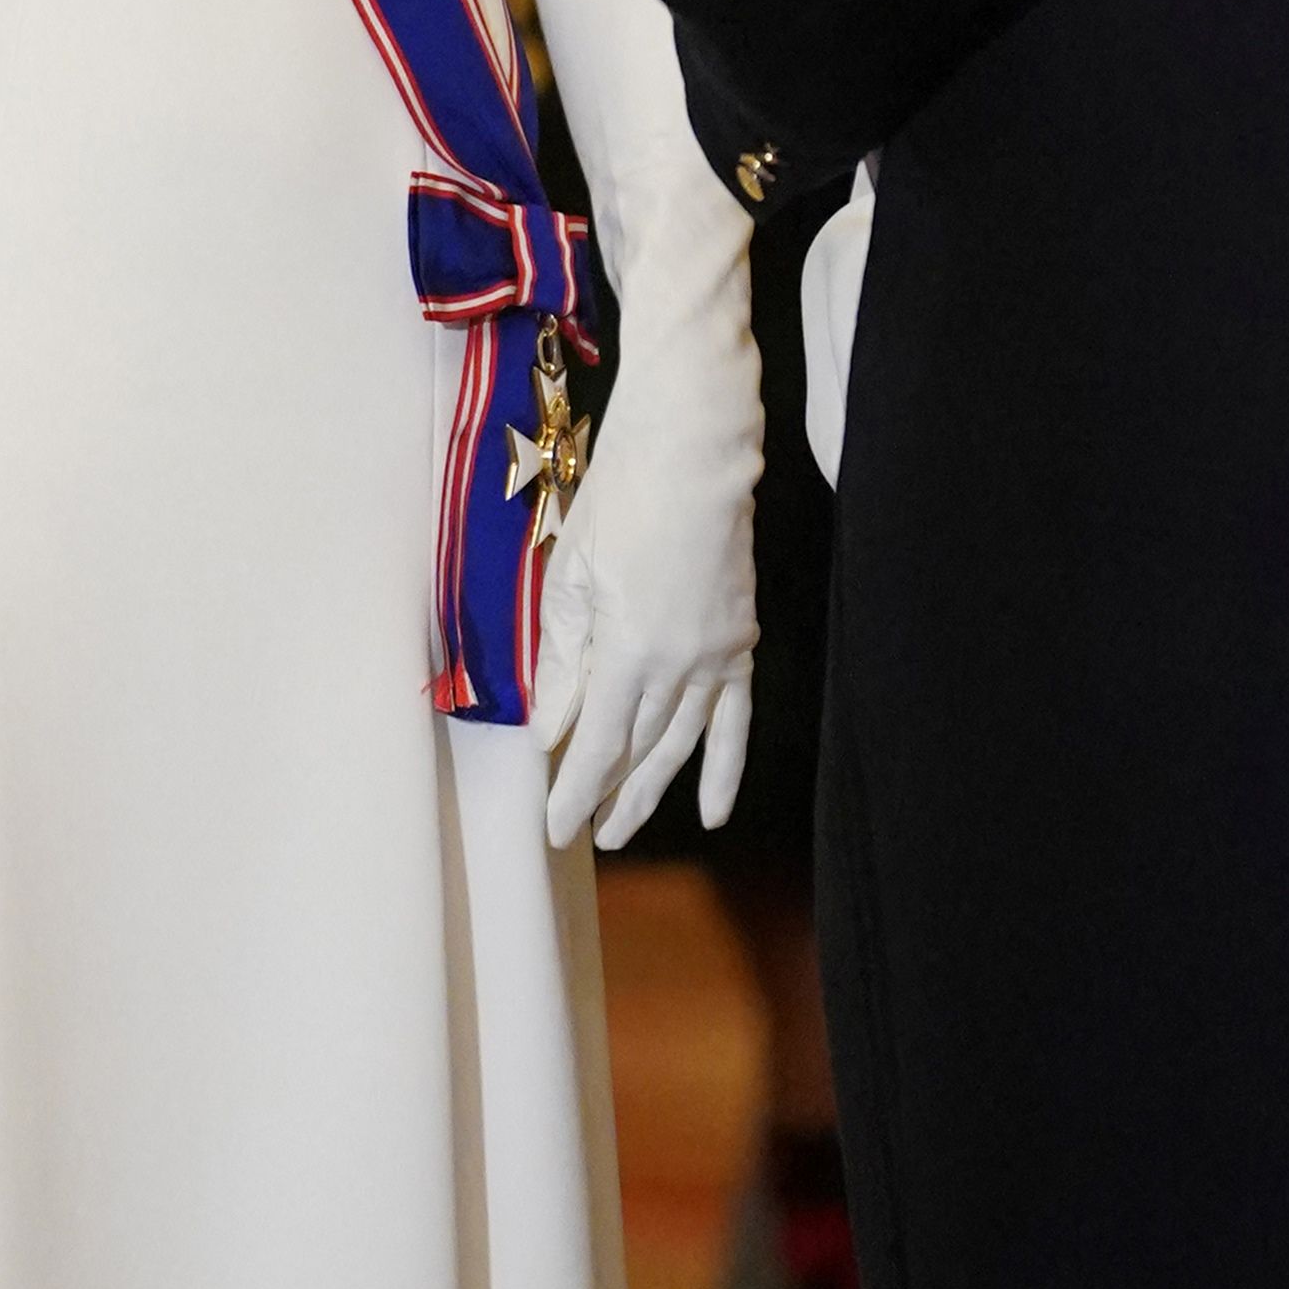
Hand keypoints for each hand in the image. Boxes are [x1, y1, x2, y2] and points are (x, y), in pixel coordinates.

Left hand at [531, 376, 756, 853]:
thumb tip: (549, 730)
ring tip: (625, 829)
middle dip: (607, 798)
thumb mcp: (568, 579)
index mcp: (628, 650)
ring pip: (681, 742)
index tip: (554, 827)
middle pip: (637, 750)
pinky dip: (724, 766)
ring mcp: (716, 654)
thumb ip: (560, 663)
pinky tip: (713, 810)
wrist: (693, 452)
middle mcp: (679, 664)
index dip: (574, 792)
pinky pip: (735, 718)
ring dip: (653, 790)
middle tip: (583, 837)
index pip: (597, 745)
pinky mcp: (740, 638)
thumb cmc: (620, 500)